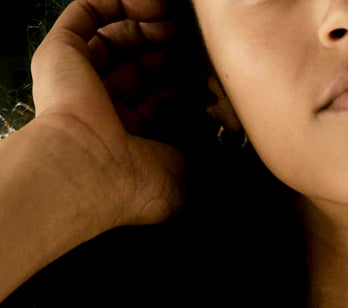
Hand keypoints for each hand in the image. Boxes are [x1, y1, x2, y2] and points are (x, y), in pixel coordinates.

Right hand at [29, 0, 188, 227]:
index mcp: (127, 136)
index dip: (178, 79)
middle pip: (134, 61)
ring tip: (168, 14)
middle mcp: (100, 104)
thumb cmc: (134, 183)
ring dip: (142, 19)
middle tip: (184, 37)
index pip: (155, 97)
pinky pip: (86, 13)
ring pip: (110, 33)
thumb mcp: (184, 175)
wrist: (90, 169)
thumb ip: (203, 155)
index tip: (202, 71)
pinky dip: (115, 2)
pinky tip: (146, 4)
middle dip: (161, 44)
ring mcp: (78, 76)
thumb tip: (220, 144)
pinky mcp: (61, 51)